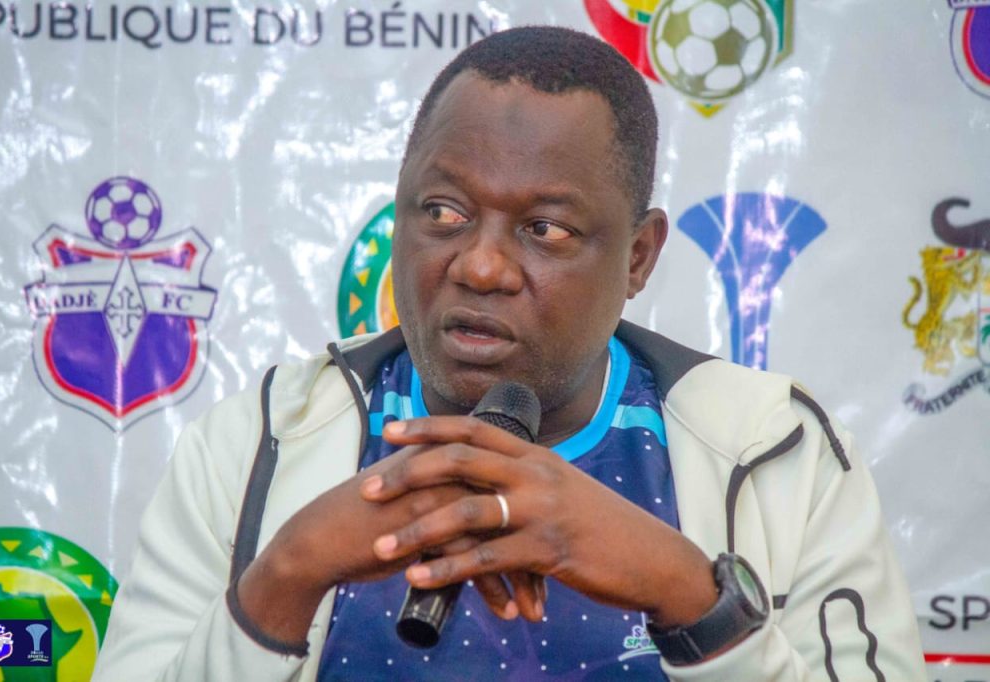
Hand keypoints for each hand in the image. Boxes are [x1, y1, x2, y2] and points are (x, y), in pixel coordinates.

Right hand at [235, 444, 531, 644]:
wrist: (325, 536)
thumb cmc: (376, 517)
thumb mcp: (421, 488)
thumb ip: (454, 486)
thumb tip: (492, 499)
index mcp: (456, 455)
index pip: (513, 485)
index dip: (536, 520)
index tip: (552, 550)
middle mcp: (452, 470)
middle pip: (515, 508)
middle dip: (541, 550)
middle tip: (558, 581)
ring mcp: (440, 496)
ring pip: (500, 536)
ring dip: (522, 576)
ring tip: (534, 608)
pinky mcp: (426, 526)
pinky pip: (474, 560)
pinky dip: (494, 590)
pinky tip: (507, 612)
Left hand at [363, 415, 718, 627]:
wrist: (652, 557)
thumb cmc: (601, 525)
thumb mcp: (563, 488)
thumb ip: (524, 478)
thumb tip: (484, 478)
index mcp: (536, 455)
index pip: (473, 428)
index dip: (429, 427)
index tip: (391, 429)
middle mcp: (536, 473)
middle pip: (460, 460)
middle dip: (407, 473)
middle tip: (367, 489)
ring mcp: (543, 510)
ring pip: (467, 512)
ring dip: (418, 530)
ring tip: (381, 545)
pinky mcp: (548, 551)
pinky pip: (487, 559)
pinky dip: (448, 570)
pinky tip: (419, 578)